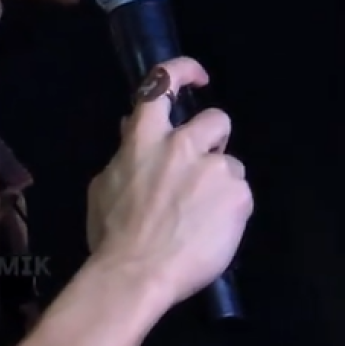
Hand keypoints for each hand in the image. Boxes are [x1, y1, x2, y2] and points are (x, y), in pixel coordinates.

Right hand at [86, 57, 253, 307]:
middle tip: (202, 168)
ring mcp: (214, 170)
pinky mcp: (239, 196)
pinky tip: (210, 232)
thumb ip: (126, 155)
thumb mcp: (104, 186)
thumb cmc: (111, 235)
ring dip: (219, 183)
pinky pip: (240, 195)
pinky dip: (229, 211)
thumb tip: (132, 129)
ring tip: (202, 216)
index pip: (164, 83)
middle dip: (213, 139)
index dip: (184, 71)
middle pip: (216, 120)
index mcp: (145, 139)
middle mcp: (183, 146)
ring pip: (230, 164)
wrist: (137, 275)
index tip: (198, 78)